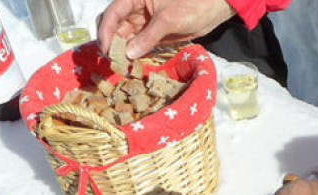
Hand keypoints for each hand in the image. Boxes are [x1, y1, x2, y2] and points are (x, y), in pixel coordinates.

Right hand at [97, 0, 235, 59]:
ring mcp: (143, 22)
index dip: (106, 31)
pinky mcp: (152, 34)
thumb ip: (149, 36)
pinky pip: (137, 44)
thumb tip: (129, 53)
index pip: (113, 13)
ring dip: (120, 50)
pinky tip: (131, 64)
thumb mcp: (169, 20)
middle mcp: (135, 10)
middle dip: (110, 42)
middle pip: (114, 26)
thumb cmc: (192, 6)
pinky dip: (132, 53)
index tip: (107, 49)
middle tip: (112, 61)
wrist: (212, 9)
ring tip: (120, 66)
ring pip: (124, 36)